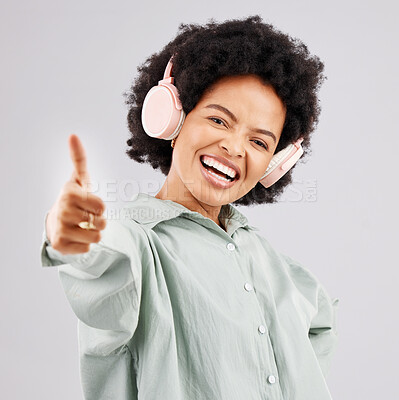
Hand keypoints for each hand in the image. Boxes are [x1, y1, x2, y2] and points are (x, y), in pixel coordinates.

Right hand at [46, 134, 106, 253]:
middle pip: (102, 222)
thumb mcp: (78, 179)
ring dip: (94, 233)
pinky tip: (76, 237)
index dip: (100, 207)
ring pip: (97, 237)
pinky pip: (87, 249)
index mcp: (70, 193)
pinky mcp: (60, 245)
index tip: (90, 205)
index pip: (102, 206)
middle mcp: (63, 210)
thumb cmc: (73, 200)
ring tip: (82, 227)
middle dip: (98, 221)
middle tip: (86, 217)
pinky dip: (85, 244)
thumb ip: (79, 159)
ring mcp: (60, 229)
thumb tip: (73, 135)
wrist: (54, 222)